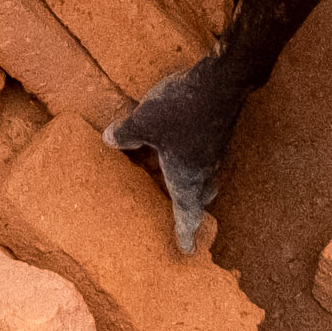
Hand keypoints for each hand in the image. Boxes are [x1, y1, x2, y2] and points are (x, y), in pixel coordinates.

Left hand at [107, 55, 254, 256]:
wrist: (223, 80)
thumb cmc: (182, 109)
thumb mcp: (143, 122)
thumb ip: (124, 134)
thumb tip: (109, 139)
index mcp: (187, 178)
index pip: (186, 213)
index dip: (186, 233)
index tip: (188, 250)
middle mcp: (204, 169)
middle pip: (198, 195)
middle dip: (191, 208)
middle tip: (185, 219)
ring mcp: (213, 149)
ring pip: (203, 175)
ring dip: (193, 183)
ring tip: (179, 184)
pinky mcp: (216, 131)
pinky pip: (204, 155)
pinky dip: (193, 160)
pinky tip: (180, 147)